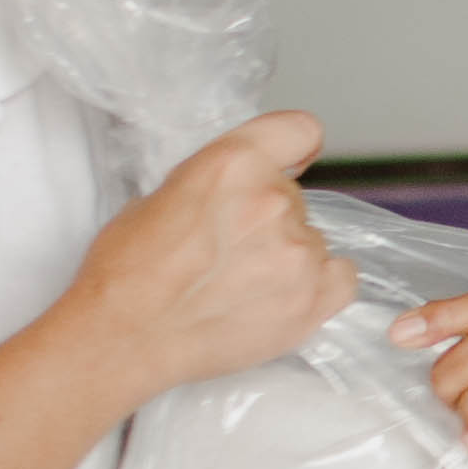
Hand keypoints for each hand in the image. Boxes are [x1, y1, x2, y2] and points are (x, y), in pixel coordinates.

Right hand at [79, 111, 352, 395]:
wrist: (126, 337)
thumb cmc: (128, 271)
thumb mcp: (160, 194)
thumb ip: (213, 183)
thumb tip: (235, 193)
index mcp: (234, 163)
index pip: (299, 131)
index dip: (293, 150)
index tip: (289, 163)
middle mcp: (273, 200)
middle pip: (294, 197)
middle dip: (268, 218)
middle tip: (230, 250)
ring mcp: (298, 252)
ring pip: (312, 240)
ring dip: (286, 256)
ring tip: (242, 285)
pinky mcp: (312, 299)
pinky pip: (341, 277)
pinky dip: (319, 285)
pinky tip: (284, 295)